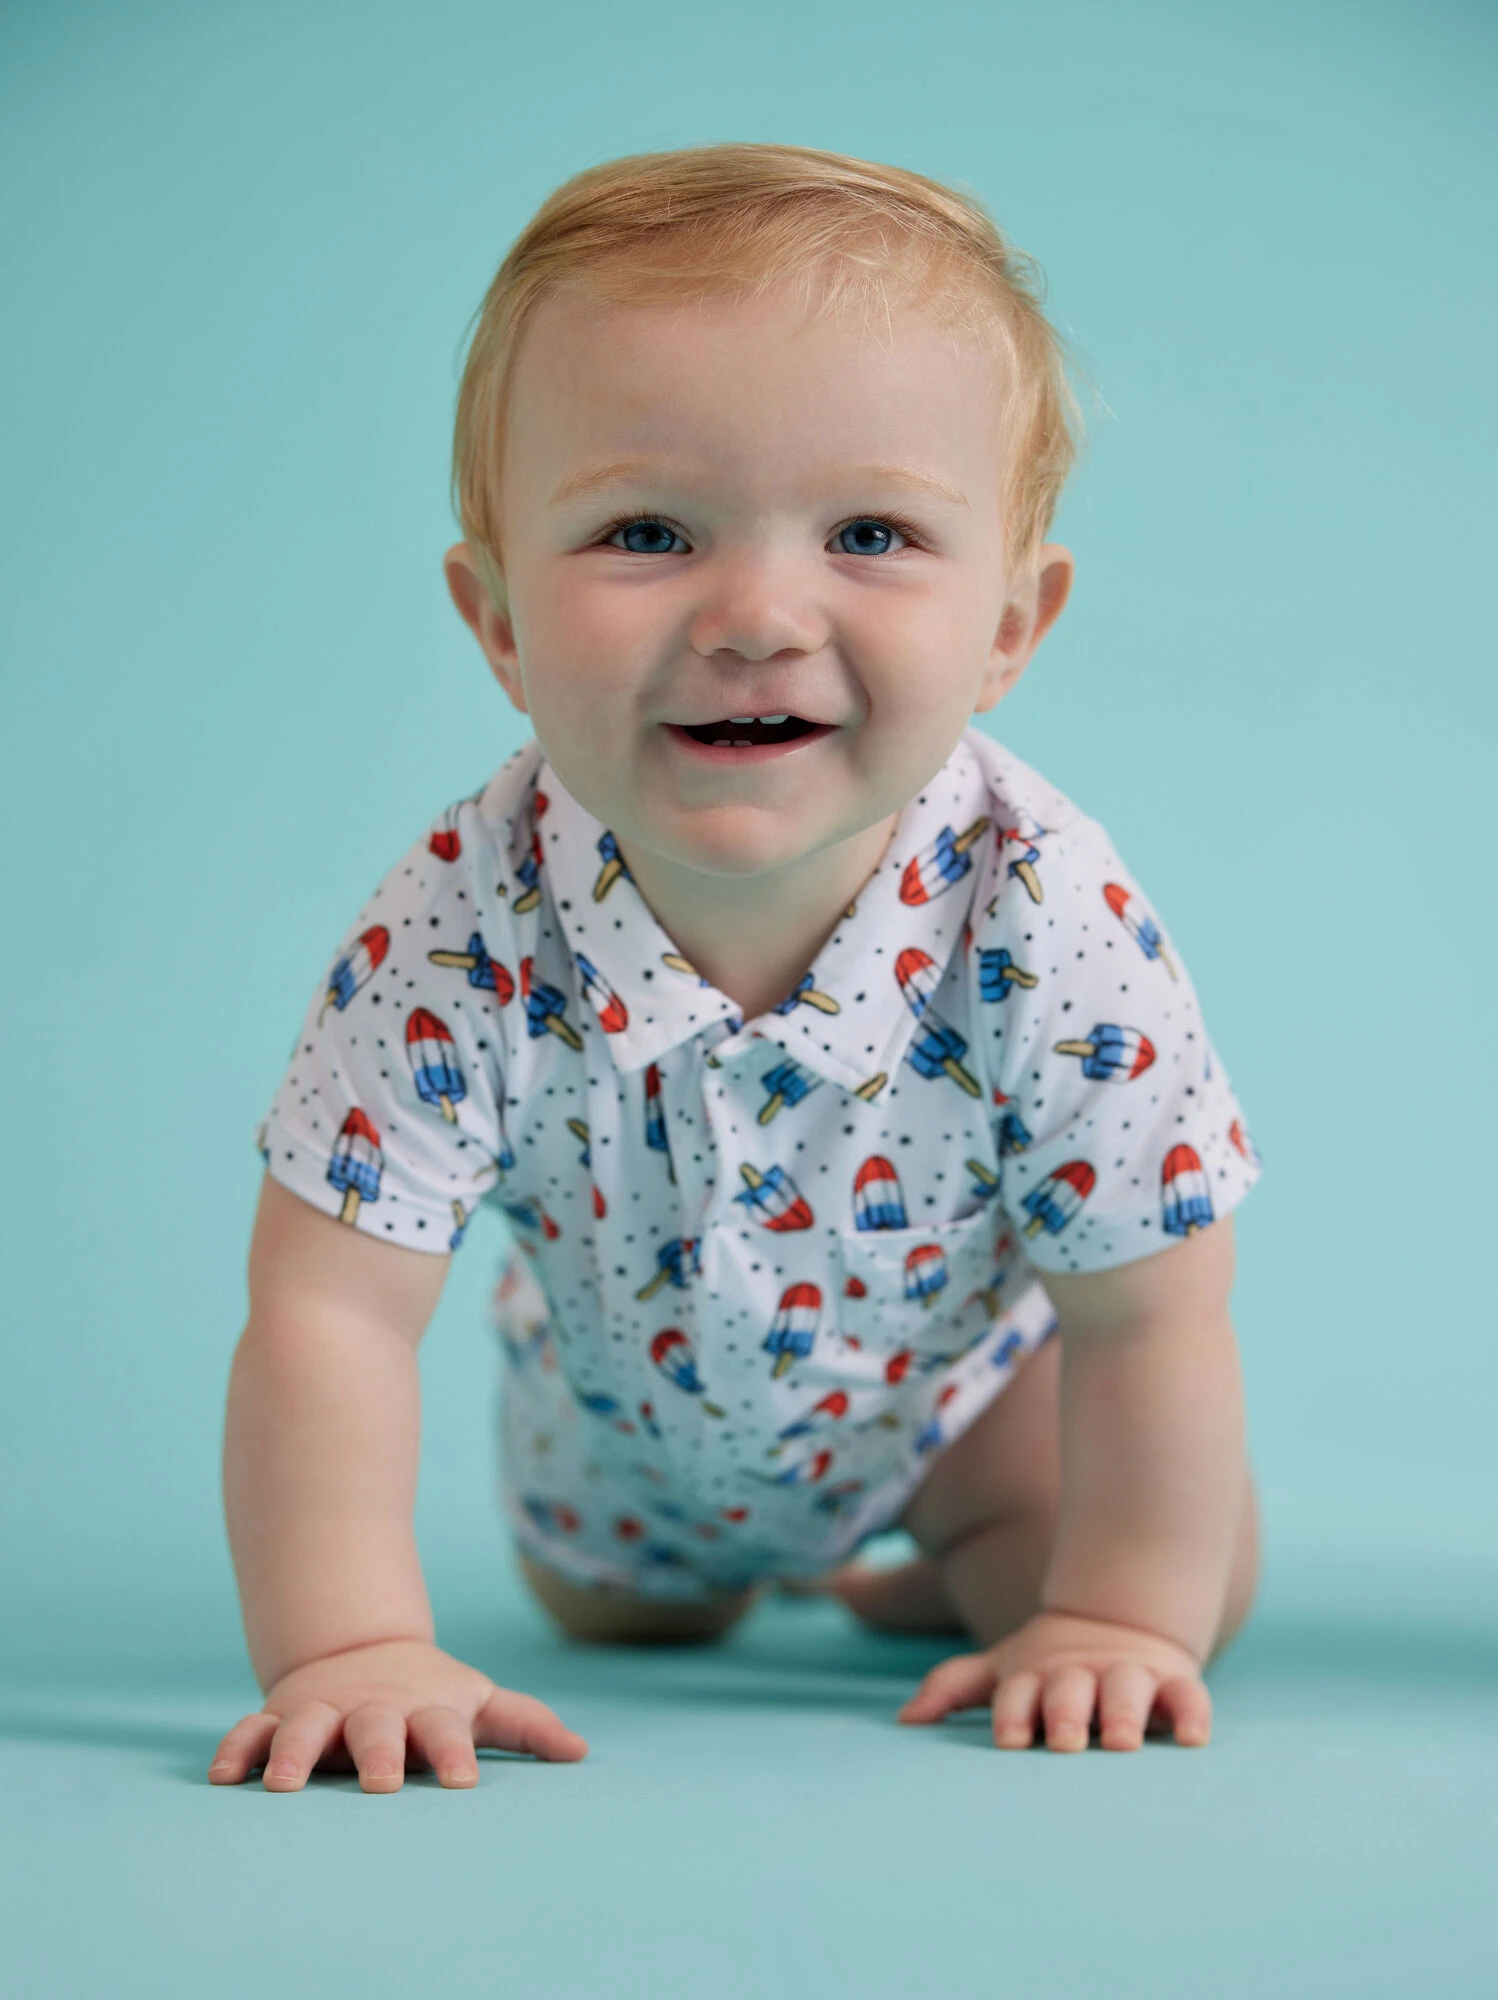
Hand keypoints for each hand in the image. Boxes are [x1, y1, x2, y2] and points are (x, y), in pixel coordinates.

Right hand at [208, 1638, 588, 1791]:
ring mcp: (323, 1711)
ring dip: (294, 1752)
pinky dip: (236, 1749)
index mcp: (423, 1710)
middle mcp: (372, 1711)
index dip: (456, 1753)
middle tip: (382, 1784)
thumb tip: (581, 1752)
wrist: (359, 1651)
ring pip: (305, 1728)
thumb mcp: (476, 1702)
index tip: (466, 1782)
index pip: (446, 1732)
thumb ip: (525, 1725)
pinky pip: (251, 1731)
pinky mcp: (280, 1716)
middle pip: (375, 1729)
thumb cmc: (428, 1694)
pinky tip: (224, 1777)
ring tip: (284, 1786)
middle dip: (378, 1753)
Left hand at [897, 1609, 1209, 1751]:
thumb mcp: (1002, 1669)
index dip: (1013, 1715)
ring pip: (1127, 1690)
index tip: (1008, 1741)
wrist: (1118, 1619)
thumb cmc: (1048, 1667)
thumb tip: (905, 1720)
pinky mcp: (1172, 1681)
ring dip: (1124, 1712)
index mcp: (1036, 1674)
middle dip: (1066, 1713)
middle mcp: (1080, 1674)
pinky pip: (1187, 1696)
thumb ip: (954, 1687)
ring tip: (1123, 1740)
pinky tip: (1192, 1738)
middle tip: (1064, 1741)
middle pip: (1070, 1691)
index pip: (1018, 1693)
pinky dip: (1192, 1713)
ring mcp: (1128, 1674)